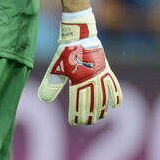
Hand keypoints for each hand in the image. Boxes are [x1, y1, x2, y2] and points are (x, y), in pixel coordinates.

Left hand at [38, 9, 122, 124]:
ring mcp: (101, 76)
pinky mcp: (107, 70)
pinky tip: (115, 106)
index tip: (74, 122)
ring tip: (99, 117)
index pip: (78, 103)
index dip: (76, 114)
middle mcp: (92, 80)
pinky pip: (115, 85)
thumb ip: (51, 85)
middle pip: (92, 103)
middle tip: (86, 123)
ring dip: (102, 109)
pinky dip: (116, 96)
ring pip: (104, 97)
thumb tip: (43, 99)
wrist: (80, 36)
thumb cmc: (66, 54)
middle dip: (89, 115)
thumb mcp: (56, 69)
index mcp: (79, 81)